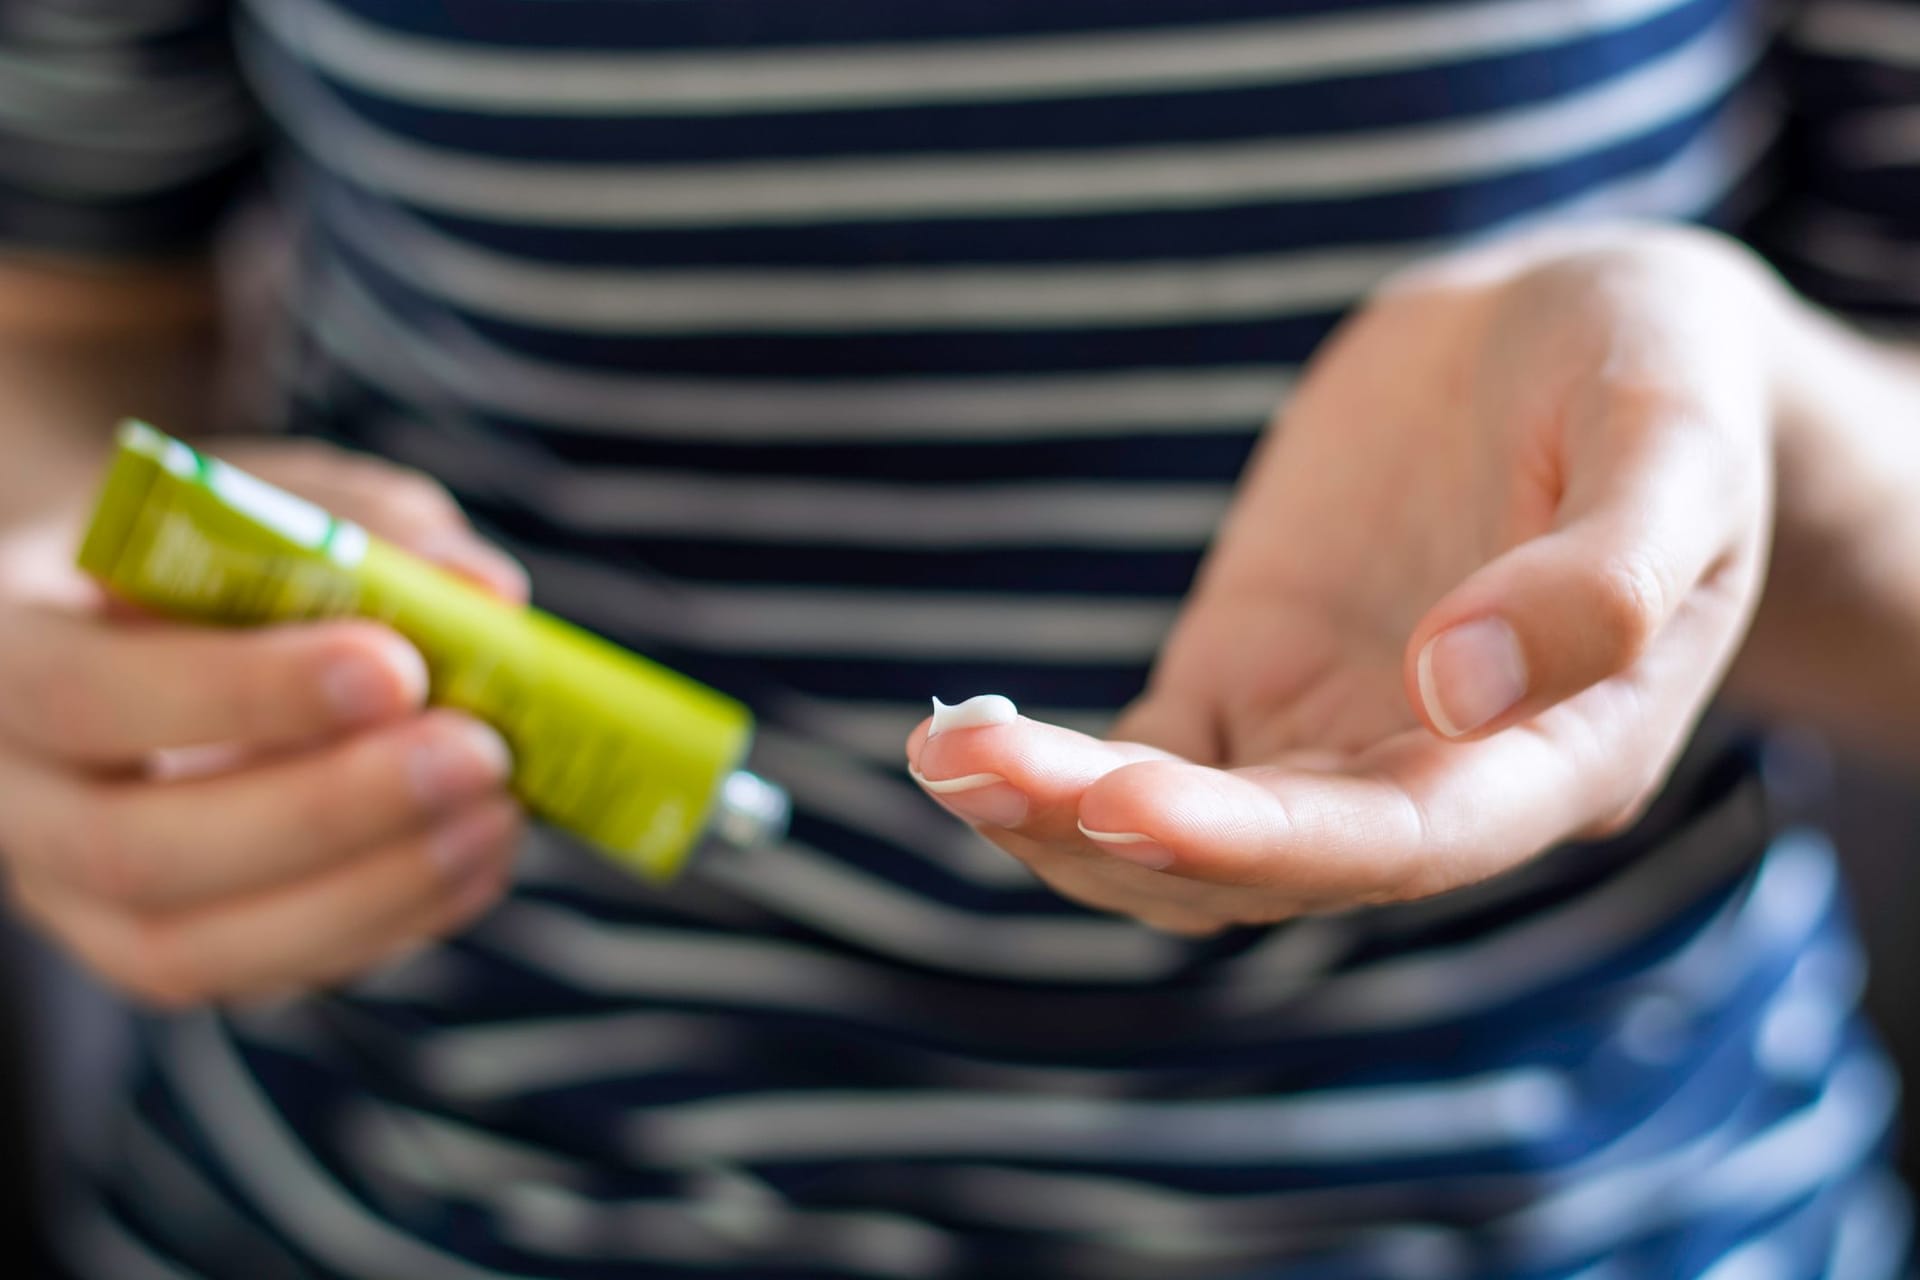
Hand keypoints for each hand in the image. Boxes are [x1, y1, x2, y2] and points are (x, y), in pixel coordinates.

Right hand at [0, 438, 528, 1003]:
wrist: (120, 616)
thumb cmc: (199, 545)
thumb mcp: (262, 496)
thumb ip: (363, 527)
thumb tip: (486, 592)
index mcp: (2, 652)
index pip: (85, 694)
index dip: (241, 694)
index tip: (396, 668)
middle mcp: (13, 795)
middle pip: (135, 850)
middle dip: (327, 812)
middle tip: (478, 754)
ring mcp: (73, 895)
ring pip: (193, 948)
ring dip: (372, 889)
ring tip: (500, 815)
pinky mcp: (154, 948)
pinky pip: (255, 973)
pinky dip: (385, 925)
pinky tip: (479, 859)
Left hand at [907, 225, 1781, 934]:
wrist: (1577, 332)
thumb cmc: (1659, 375)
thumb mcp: (1670, 440)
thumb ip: (1599, 575)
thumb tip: (1455, 689)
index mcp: (1563, 754)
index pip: (1408, 839)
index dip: (1264, 841)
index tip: (1123, 799)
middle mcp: (1438, 776)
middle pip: (1268, 862)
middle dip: (1115, 835)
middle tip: (972, 768)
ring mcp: (1334, 729)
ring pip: (1186, 835)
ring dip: (1062, 817)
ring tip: (942, 755)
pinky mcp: (1253, 672)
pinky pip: (1146, 757)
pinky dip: (1056, 767)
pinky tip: (962, 739)